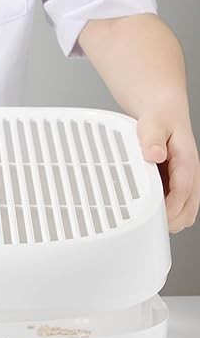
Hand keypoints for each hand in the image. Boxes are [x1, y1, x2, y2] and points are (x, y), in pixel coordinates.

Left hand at [138, 110, 199, 232]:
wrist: (165, 114)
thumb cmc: (160, 119)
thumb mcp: (153, 124)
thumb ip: (152, 139)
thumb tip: (154, 154)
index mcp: (186, 160)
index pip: (183, 190)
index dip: (170, 208)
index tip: (156, 218)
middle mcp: (190, 174)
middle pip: (189, 209)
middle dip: (171, 221)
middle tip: (148, 224)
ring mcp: (185, 181)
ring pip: (185, 211)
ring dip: (169, 219)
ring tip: (148, 219)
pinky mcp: (178, 184)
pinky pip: (178, 206)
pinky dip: (166, 213)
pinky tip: (150, 211)